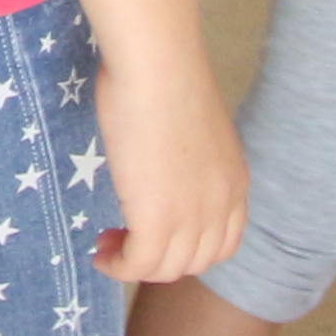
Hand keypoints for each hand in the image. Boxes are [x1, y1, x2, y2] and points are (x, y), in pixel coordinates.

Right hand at [88, 56, 248, 285]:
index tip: (155, 233)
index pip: (223, 242)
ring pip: (167, 269)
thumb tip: (160, 153)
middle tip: (124, 240)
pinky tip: (101, 253)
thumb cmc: (163, 74)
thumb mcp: (190, 123)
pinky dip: (119, 267)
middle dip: (161, 261)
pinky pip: (139, 266)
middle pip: (196, 261)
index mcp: (234, 182)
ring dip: (136, 266)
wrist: (157, 66)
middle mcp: (222, 206)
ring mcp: (192, 216)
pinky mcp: (157, 220)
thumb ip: (185, 151)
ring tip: (107, 246)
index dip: (188, 249)